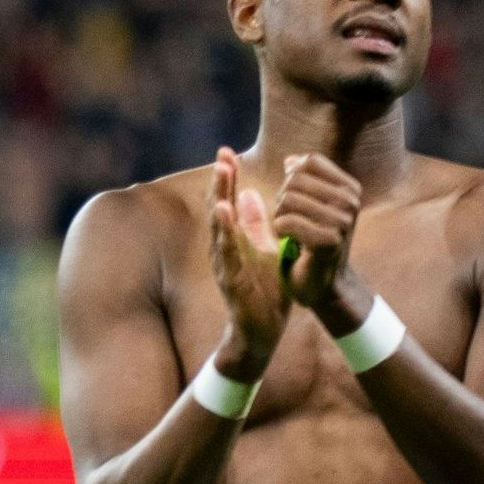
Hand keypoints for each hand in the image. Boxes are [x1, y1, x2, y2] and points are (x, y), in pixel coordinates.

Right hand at [205, 149, 288, 378]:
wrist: (261, 332)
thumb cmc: (262, 292)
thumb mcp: (263, 251)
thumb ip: (255, 225)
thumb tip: (249, 194)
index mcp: (234, 241)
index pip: (229, 203)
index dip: (228, 179)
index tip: (228, 152)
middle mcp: (223, 250)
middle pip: (220, 210)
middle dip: (221, 183)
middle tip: (222, 155)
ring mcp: (225, 265)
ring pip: (219, 230)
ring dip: (220, 202)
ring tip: (222, 178)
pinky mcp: (231, 280)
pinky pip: (227, 252)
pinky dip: (225, 232)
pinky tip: (226, 213)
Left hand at [270, 152, 373, 332]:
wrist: (324, 284)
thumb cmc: (313, 243)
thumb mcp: (311, 208)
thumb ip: (302, 183)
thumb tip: (292, 160)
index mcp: (350, 188)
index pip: (309, 162)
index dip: (291, 178)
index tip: (296, 200)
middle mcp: (351, 200)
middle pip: (295, 179)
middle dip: (282, 199)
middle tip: (289, 220)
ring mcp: (343, 220)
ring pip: (288, 199)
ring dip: (279, 216)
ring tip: (290, 232)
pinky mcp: (329, 240)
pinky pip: (286, 221)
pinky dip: (280, 231)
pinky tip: (290, 242)